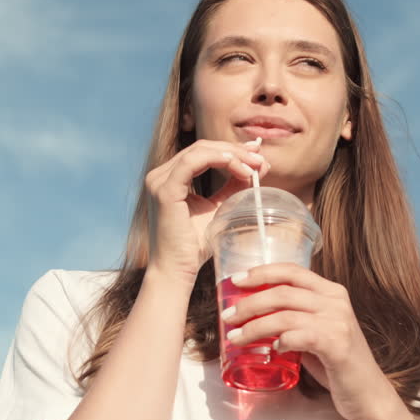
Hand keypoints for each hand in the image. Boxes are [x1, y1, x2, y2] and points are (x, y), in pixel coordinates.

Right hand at [144, 139, 268, 285]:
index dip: (231, 150)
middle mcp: (160, 176)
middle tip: (260, 158)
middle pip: (202, 148)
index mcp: (170, 179)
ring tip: (253, 165)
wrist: (176, 272)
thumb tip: (258, 166)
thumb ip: (233, 187)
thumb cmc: (194, 246)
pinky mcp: (164, 191)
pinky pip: (192, 163)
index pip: (202, 153)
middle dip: (234, 150)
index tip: (256, 155)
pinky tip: (236, 165)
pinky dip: (216, 159)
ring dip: (230, 154)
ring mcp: (159, 182)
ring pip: (198, 151)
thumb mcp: (218, 209)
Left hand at [220, 263, 403, 419]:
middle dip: (249, 303)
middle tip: (228, 316)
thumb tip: (254, 316)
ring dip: (255, 326)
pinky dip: (280, 341)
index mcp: (331, 292)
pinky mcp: (337, 345)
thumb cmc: (336, 363)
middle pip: (283, 292)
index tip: (236, 280)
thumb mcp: (315, 332)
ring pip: (285, 315)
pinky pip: (299, 336)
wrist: (366, 393)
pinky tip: (272, 350)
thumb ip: (293, 320)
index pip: (292, 271)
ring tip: (236, 337)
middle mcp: (336, 302)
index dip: (261, 272)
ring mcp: (339, 322)